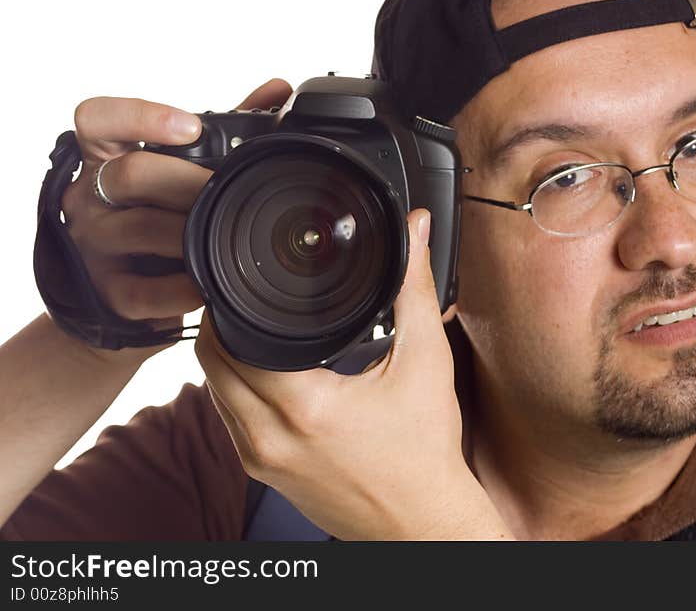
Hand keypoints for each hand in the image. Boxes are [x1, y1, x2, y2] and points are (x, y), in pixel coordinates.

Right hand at [62, 79, 292, 364]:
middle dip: (188, 182)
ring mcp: (92, 245)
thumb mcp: (183, 170)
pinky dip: (179, 289)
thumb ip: (225, 131)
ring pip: (139, 229)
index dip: (140, 116)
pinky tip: (205, 287)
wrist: (126, 292)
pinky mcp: (105, 292)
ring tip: (223, 233)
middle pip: (129, 175)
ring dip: (189, 232)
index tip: (192, 126)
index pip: (96, 119)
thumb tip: (278, 90)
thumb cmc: (159, 217)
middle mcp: (89, 196)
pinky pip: (142, 291)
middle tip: (226, 190)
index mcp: (105, 157)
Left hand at [195, 209, 512, 539]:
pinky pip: (228, 422)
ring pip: (213, 394)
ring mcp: (261, 462)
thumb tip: (413, 233)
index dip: (228, 304)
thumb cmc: (425, 451)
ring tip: (248, 327)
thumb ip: (413, 289)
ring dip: (221, 358)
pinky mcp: (263, 475)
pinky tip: (262, 372)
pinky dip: (233, 390)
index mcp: (305, 406)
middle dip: (218, 325)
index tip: (241, 280)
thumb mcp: (425, 361)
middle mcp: (270, 438)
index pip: (232, 340)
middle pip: (209, 365)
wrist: (422, 522)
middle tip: (242, 296)